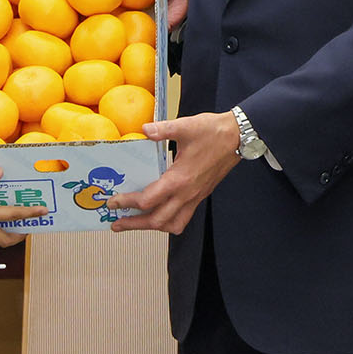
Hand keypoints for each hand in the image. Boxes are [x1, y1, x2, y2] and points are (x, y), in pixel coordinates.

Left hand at [109, 111, 239, 233]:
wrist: (238, 137)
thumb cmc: (213, 132)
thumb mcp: (186, 126)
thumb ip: (163, 129)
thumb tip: (145, 130)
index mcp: (180, 179)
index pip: (148, 200)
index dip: (128, 203)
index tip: (113, 202)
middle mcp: (187, 193)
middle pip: (157, 220)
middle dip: (134, 224)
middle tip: (116, 224)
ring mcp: (195, 197)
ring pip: (172, 224)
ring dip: (152, 227)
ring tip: (136, 224)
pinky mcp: (200, 196)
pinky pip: (183, 218)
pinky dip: (168, 222)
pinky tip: (159, 215)